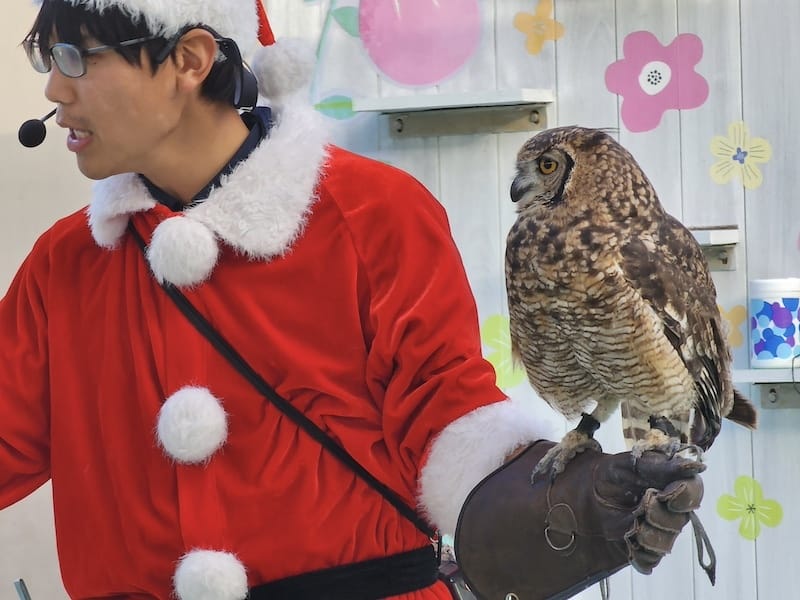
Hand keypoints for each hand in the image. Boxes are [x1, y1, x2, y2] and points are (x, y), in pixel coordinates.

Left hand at [595, 450, 704, 572]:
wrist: (588, 492)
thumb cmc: (612, 474)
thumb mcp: (632, 463)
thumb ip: (663, 466)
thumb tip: (697, 467)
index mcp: (673, 485)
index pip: (693, 493)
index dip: (683, 496)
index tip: (664, 494)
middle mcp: (672, 511)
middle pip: (680, 521)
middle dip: (657, 514)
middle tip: (640, 506)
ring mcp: (660, 531)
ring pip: (665, 542)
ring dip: (647, 533)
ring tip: (631, 521)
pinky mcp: (646, 549)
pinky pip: (650, 559)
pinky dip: (637, 551)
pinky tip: (628, 539)